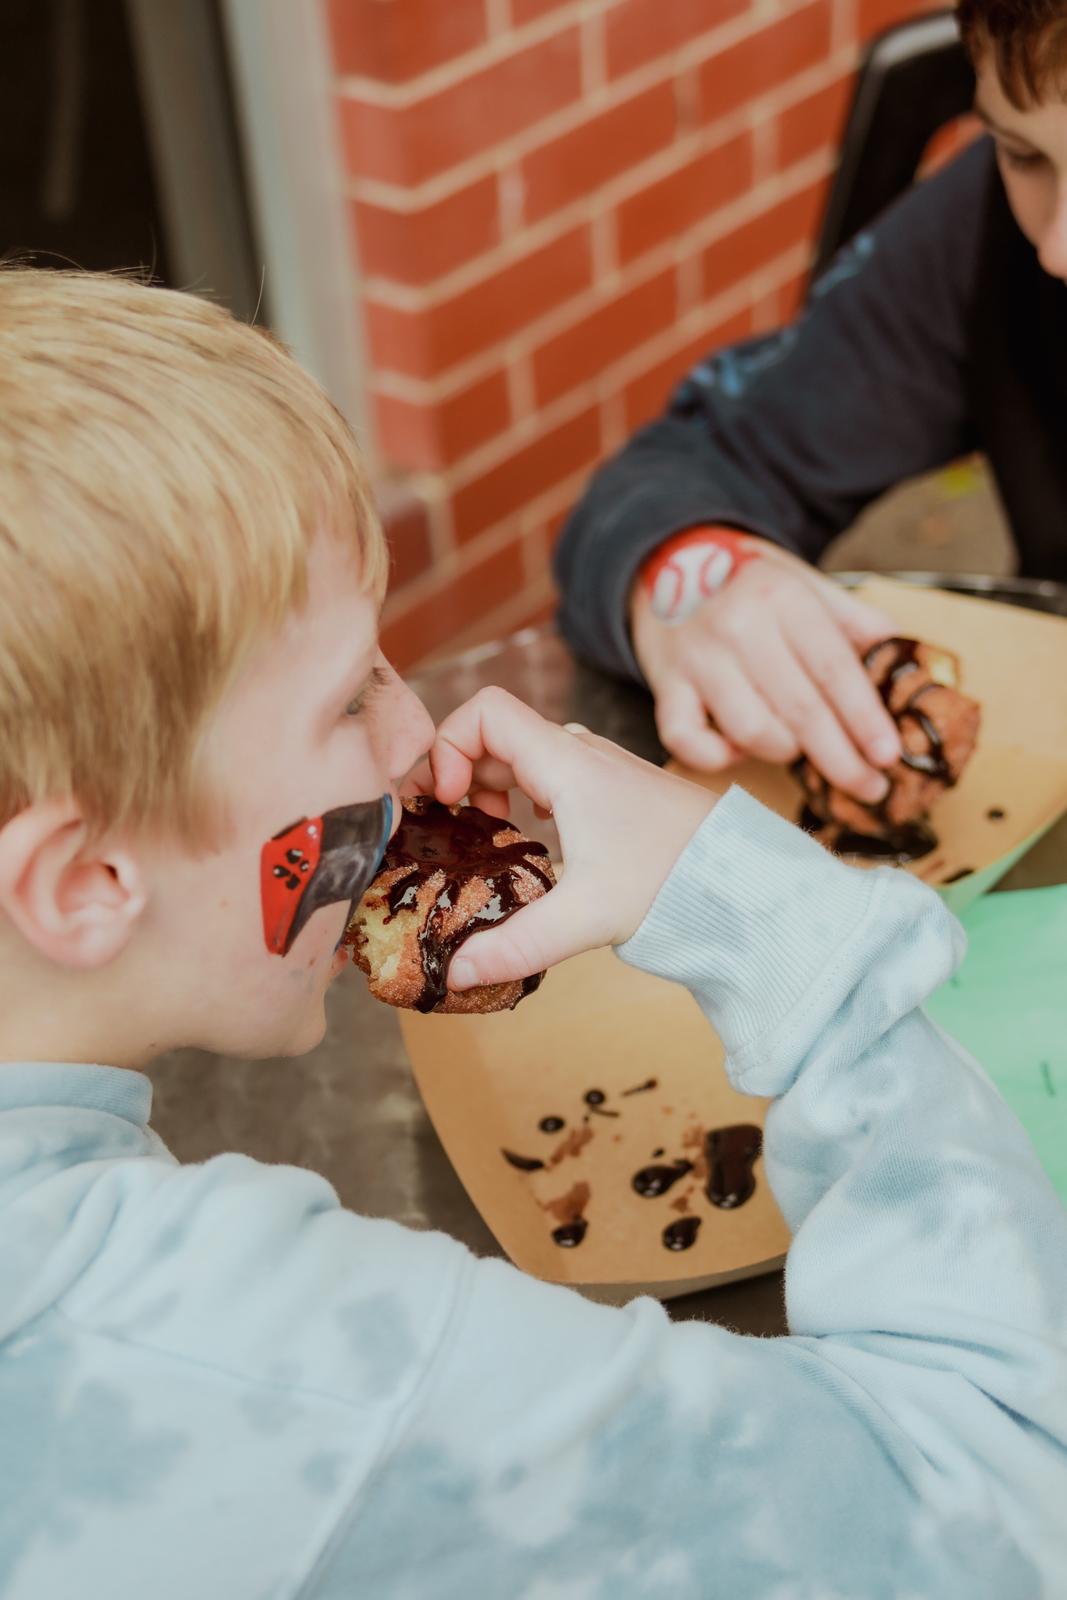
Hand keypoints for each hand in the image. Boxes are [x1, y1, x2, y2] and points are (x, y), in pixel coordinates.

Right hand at [429, 688, 716, 989]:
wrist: (745, 880)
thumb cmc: (675, 881)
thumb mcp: (588, 917)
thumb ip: (516, 945)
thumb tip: (454, 975)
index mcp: (567, 763)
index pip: (485, 710)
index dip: (449, 744)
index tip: (447, 799)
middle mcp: (579, 755)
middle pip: (494, 737)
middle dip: (458, 775)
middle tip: (447, 827)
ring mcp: (596, 771)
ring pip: (520, 757)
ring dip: (488, 789)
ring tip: (484, 838)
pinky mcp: (608, 793)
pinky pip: (545, 776)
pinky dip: (520, 799)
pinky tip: (525, 843)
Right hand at [631, 541, 900, 803]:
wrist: (672, 561)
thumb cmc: (752, 585)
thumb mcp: (807, 585)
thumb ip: (856, 623)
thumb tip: (907, 668)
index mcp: (782, 597)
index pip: (833, 669)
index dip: (864, 719)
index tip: (888, 755)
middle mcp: (737, 626)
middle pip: (799, 710)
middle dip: (840, 758)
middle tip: (869, 787)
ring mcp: (698, 658)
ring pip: (751, 731)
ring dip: (785, 752)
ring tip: (799, 748)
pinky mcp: (666, 685)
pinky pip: (687, 740)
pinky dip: (717, 756)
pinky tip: (738, 748)